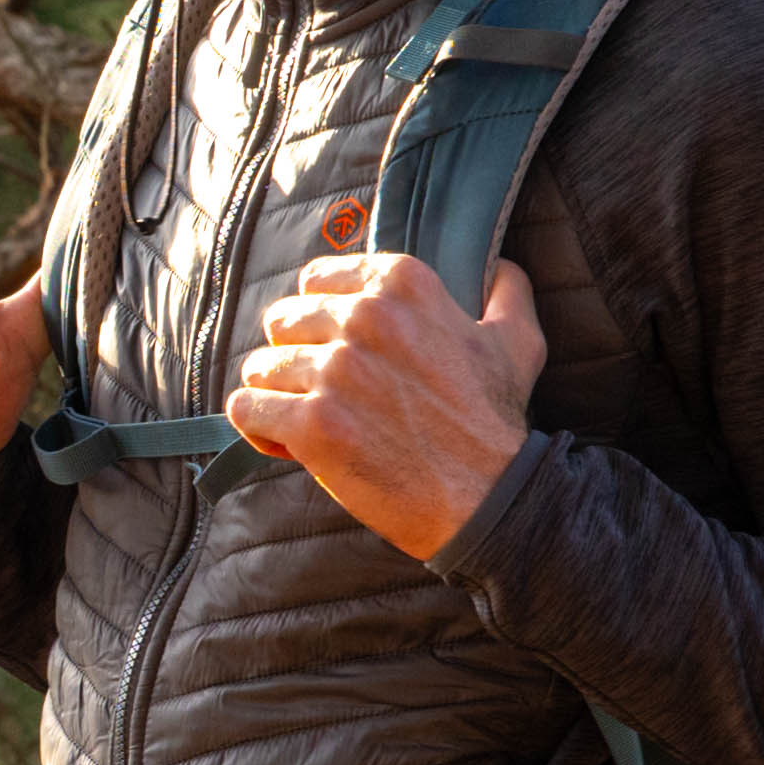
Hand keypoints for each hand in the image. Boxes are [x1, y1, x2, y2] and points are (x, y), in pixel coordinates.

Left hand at [228, 252, 545, 560]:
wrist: (488, 498)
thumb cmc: (496, 422)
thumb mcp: (517, 340)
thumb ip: (504, 290)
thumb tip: (496, 266)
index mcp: (402, 285)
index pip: (316, 279)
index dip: (320, 317)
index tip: (337, 348)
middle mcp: (363, 318)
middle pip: (282, 320)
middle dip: (296, 356)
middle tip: (325, 391)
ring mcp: (334, 371)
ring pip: (260, 366)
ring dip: (278, 396)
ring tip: (308, 420)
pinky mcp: (312, 424)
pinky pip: (246, 408)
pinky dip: (257, 427)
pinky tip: (285, 442)